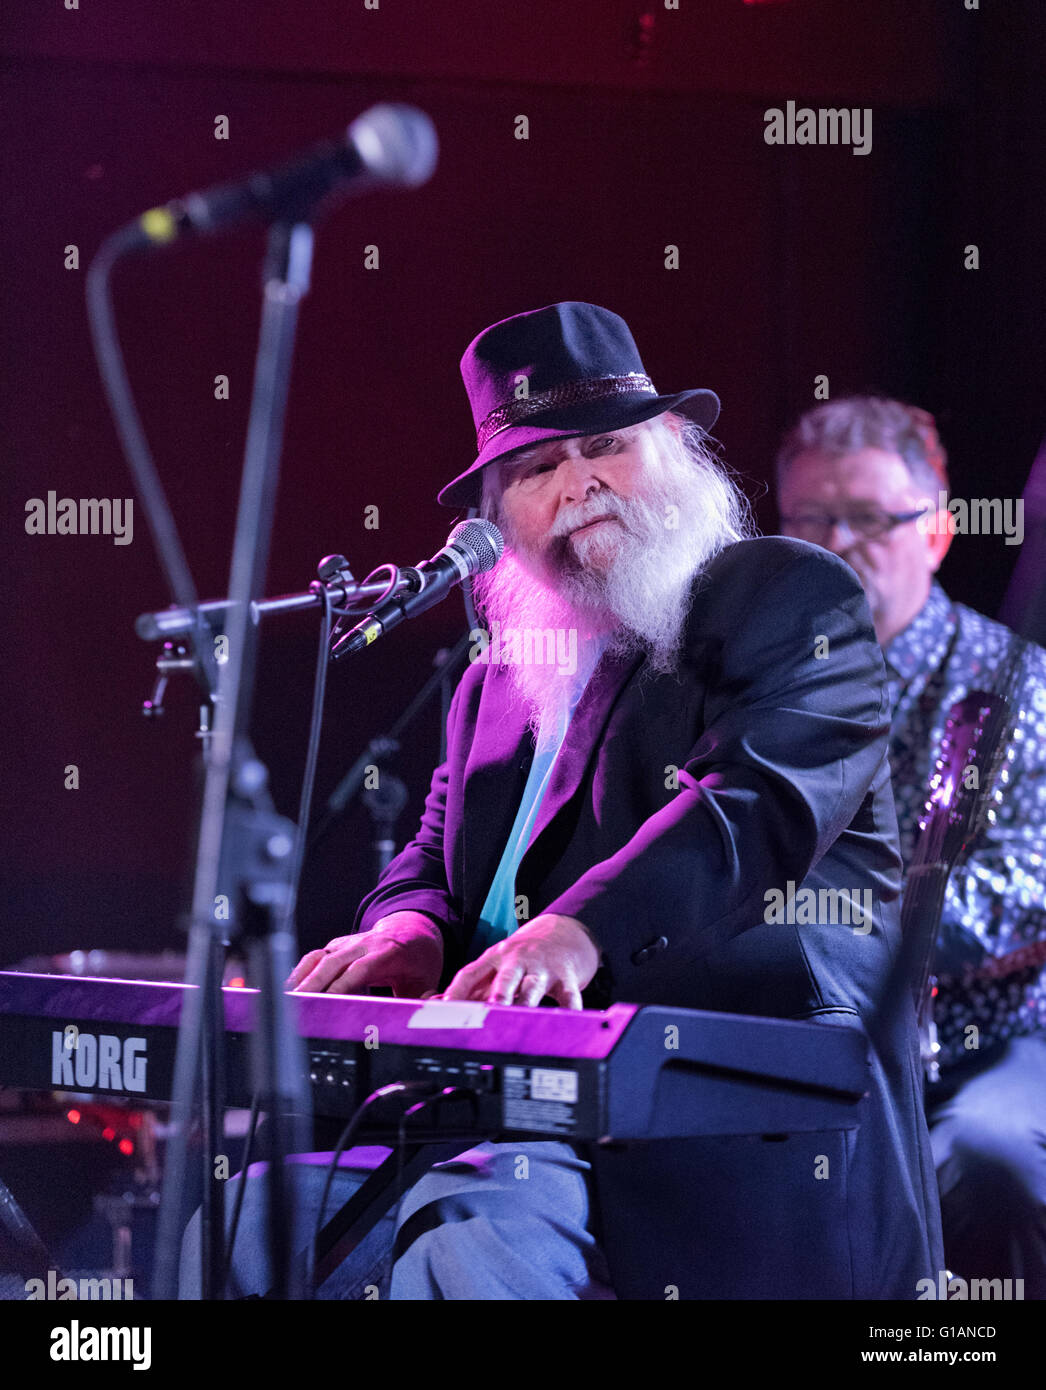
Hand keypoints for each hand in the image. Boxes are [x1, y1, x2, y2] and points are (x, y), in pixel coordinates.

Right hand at [286, 911, 443, 995]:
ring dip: (302, 978)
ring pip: (320, 957)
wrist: (412, 929)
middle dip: (314, 984)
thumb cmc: (419, 960)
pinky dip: (300, 971)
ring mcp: (348, 943)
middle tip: (297, 1006)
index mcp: (388, 952)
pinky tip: (287, 990)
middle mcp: (365, 944)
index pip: (361, 969)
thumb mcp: (426, 980)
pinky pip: (315, 957)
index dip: (343, 984)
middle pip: (334, 962)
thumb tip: (424, 1020)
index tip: (328, 1003)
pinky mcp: (336, 946)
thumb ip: (422, 1002)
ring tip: (286, 1001)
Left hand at [440, 914, 599, 1008]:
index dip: (456, 991)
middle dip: (496, 996)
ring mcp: (543, 968)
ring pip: (533, 987)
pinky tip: (567, 1023)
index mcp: (495, 957)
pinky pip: (568, 996)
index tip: (444, 1010)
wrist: (566, 930)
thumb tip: (438, 1003)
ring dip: (526, 1003)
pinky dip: (569, 1010)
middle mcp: (518, 960)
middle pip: (505, 978)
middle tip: (487, 1015)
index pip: (470, 973)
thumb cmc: (525, 956)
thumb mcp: (498, 962)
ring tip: (521, 1022)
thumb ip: (473, 985)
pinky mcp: (567, 977)